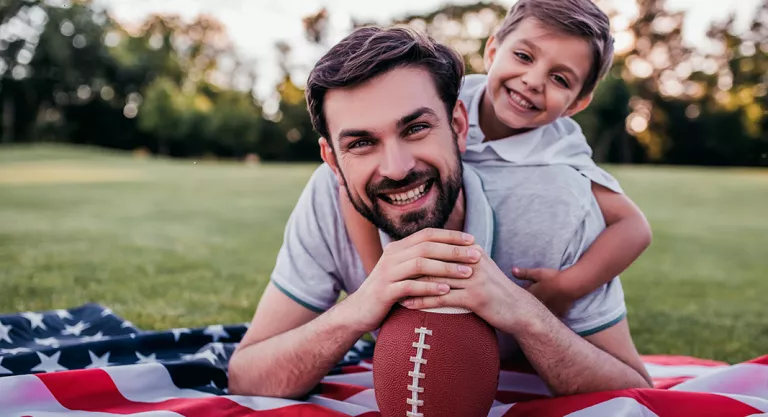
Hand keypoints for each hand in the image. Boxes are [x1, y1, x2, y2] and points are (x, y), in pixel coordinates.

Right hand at [342, 228, 481, 332]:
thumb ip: (420, 260)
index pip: (427, 234)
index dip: (451, 235)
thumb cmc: (389, 291)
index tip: (472, 240)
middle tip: (476, 255)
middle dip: (454, 250)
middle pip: (426, 246)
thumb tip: (451, 252)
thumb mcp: (404, 271)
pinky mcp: (384, 291)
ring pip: (420, 264)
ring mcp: (386, 273)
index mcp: (398, 248)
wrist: (360, 311)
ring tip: (467, 273)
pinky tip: (447, 290)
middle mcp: (391, 256)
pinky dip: (430, 287)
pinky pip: (410, 286)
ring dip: (446, 267)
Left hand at [402, 247, 537, 333]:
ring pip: (435, 279)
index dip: (415, 252)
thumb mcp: (479, 267)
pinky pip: (442, 298)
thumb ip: (459, 257)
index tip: (394, 258)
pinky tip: (408, 304)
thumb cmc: (494, 290)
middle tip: (388, 272)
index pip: (438, 246)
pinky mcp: (475, 298)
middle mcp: (473, 261)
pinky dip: (422, 300)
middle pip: (433, 260)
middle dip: (409, 266)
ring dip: (411, 284)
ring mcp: (474, 279)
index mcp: (472, 250)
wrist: (518, 310)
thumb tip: (435, 250)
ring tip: (392, 289)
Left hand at [512, 267, 573, 316]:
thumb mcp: (537, 273)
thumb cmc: (553, 278)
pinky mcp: (559, 313)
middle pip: (530, 307)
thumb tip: (512, 270)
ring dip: (540, 311)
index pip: (521, 298)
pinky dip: (552, 315)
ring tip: (542, 306)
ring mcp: (549, 310)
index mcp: (531, 296)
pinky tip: (552, 316)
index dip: (520, 295)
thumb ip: (524, 273)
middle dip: (528, 305)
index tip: (522, 293)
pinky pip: (554, 316)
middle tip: (532, 300)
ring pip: (542, 313)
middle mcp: (538, 305)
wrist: (570, 285)